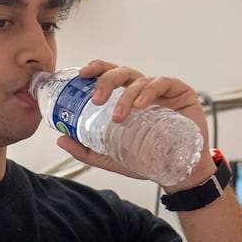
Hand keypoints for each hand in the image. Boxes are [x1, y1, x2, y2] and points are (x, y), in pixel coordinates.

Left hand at [55, 60, 213, 188]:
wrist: (179, 172)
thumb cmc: (148, 159)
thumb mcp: (112, 157)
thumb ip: (87, 150)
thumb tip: (60, 139)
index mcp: (124, 97)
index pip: (107, 75)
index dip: (94, 69)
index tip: (80, 75)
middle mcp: (141, 89)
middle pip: (120, 72)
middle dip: (106, 81)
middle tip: (96, 100)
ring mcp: (161, 89)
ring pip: (139, 79)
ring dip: (126, 96)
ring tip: (119, 117)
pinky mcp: (180, 91)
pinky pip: (162, 83)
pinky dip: (149, 92)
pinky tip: (142, 105)